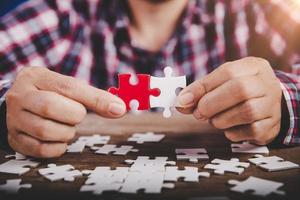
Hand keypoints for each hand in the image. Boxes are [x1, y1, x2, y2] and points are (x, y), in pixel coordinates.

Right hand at [6, 67, 125, 157]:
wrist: (20, 104)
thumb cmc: (51, 94)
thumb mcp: (69, 89)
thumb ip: (94, 97)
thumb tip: (119, 108)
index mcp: (36, 77)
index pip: (69, 87)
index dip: (96, 99)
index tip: (118, 109)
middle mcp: (20, 96)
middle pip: (51, 107)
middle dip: (74, 115)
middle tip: (76, 115)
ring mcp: (14, 119)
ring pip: (45, 130)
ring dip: (66, 132)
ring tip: (66, 126)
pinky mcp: (15, 139)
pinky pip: (40, 149)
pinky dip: (57, 148)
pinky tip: (59, 140)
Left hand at [177, 57, 281, 144]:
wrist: (268, 105)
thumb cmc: (238, 92)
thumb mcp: (221, 83)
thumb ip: (201, 91)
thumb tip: (180, 103)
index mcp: (253, 66)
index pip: (227, 72)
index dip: (202, 87)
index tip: (183, 100)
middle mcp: (266, 83)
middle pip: (240, 90)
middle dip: (211, 104)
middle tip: (198, 113)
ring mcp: (272, 105)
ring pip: (246, 111)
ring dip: (220, 120)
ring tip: (214, 120)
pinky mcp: (272, 126)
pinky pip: (250, 131)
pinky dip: (232, 132)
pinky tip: (229, 128)